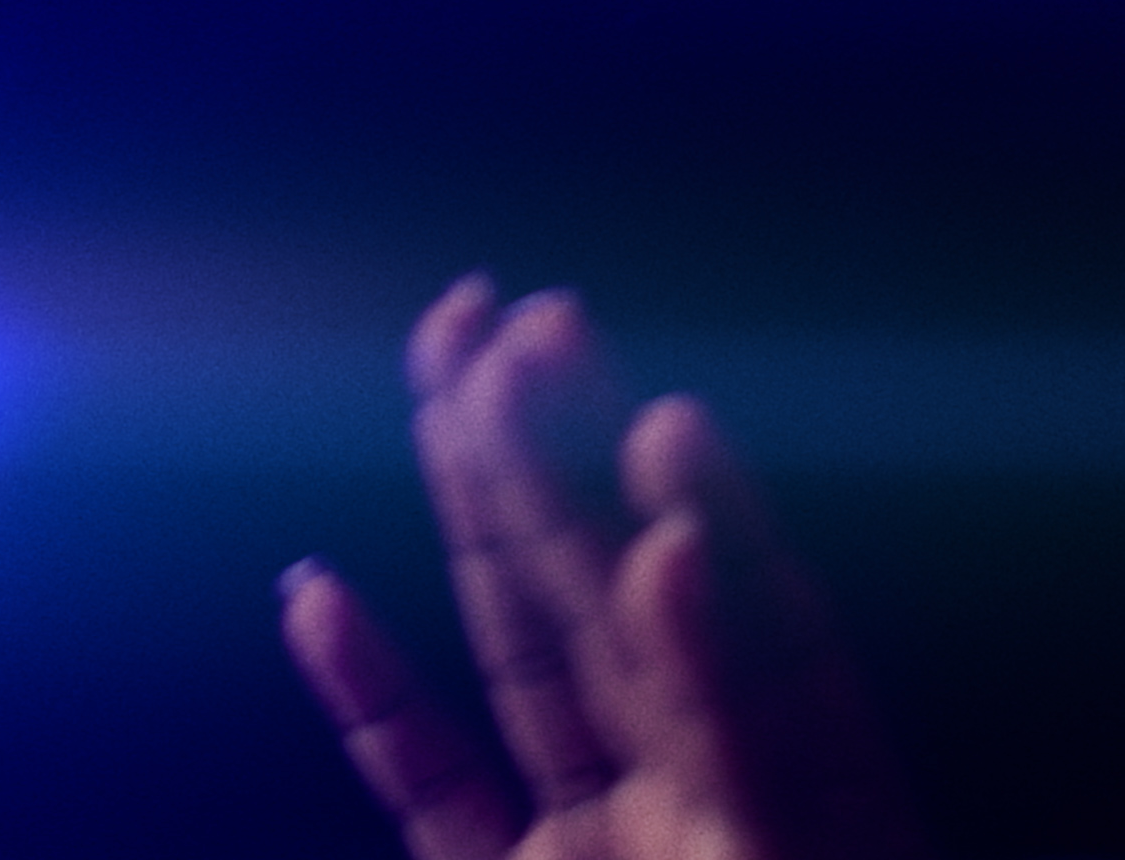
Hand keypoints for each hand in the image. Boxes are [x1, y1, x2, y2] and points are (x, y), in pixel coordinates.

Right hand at [281, 279, 923, 859]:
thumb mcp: (780, 852)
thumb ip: (728, 723)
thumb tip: (674, 549)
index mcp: (807, 797)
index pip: (759, 621)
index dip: (713, 506)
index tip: (660, 409)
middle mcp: (703, 800)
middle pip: (625, 601)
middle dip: (567, 458)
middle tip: (521, 318)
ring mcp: (602, 847)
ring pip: (529, 654)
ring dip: (484, 517)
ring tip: (447, 376)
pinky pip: (432, 784)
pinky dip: (373, 693)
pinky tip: (317, 589)